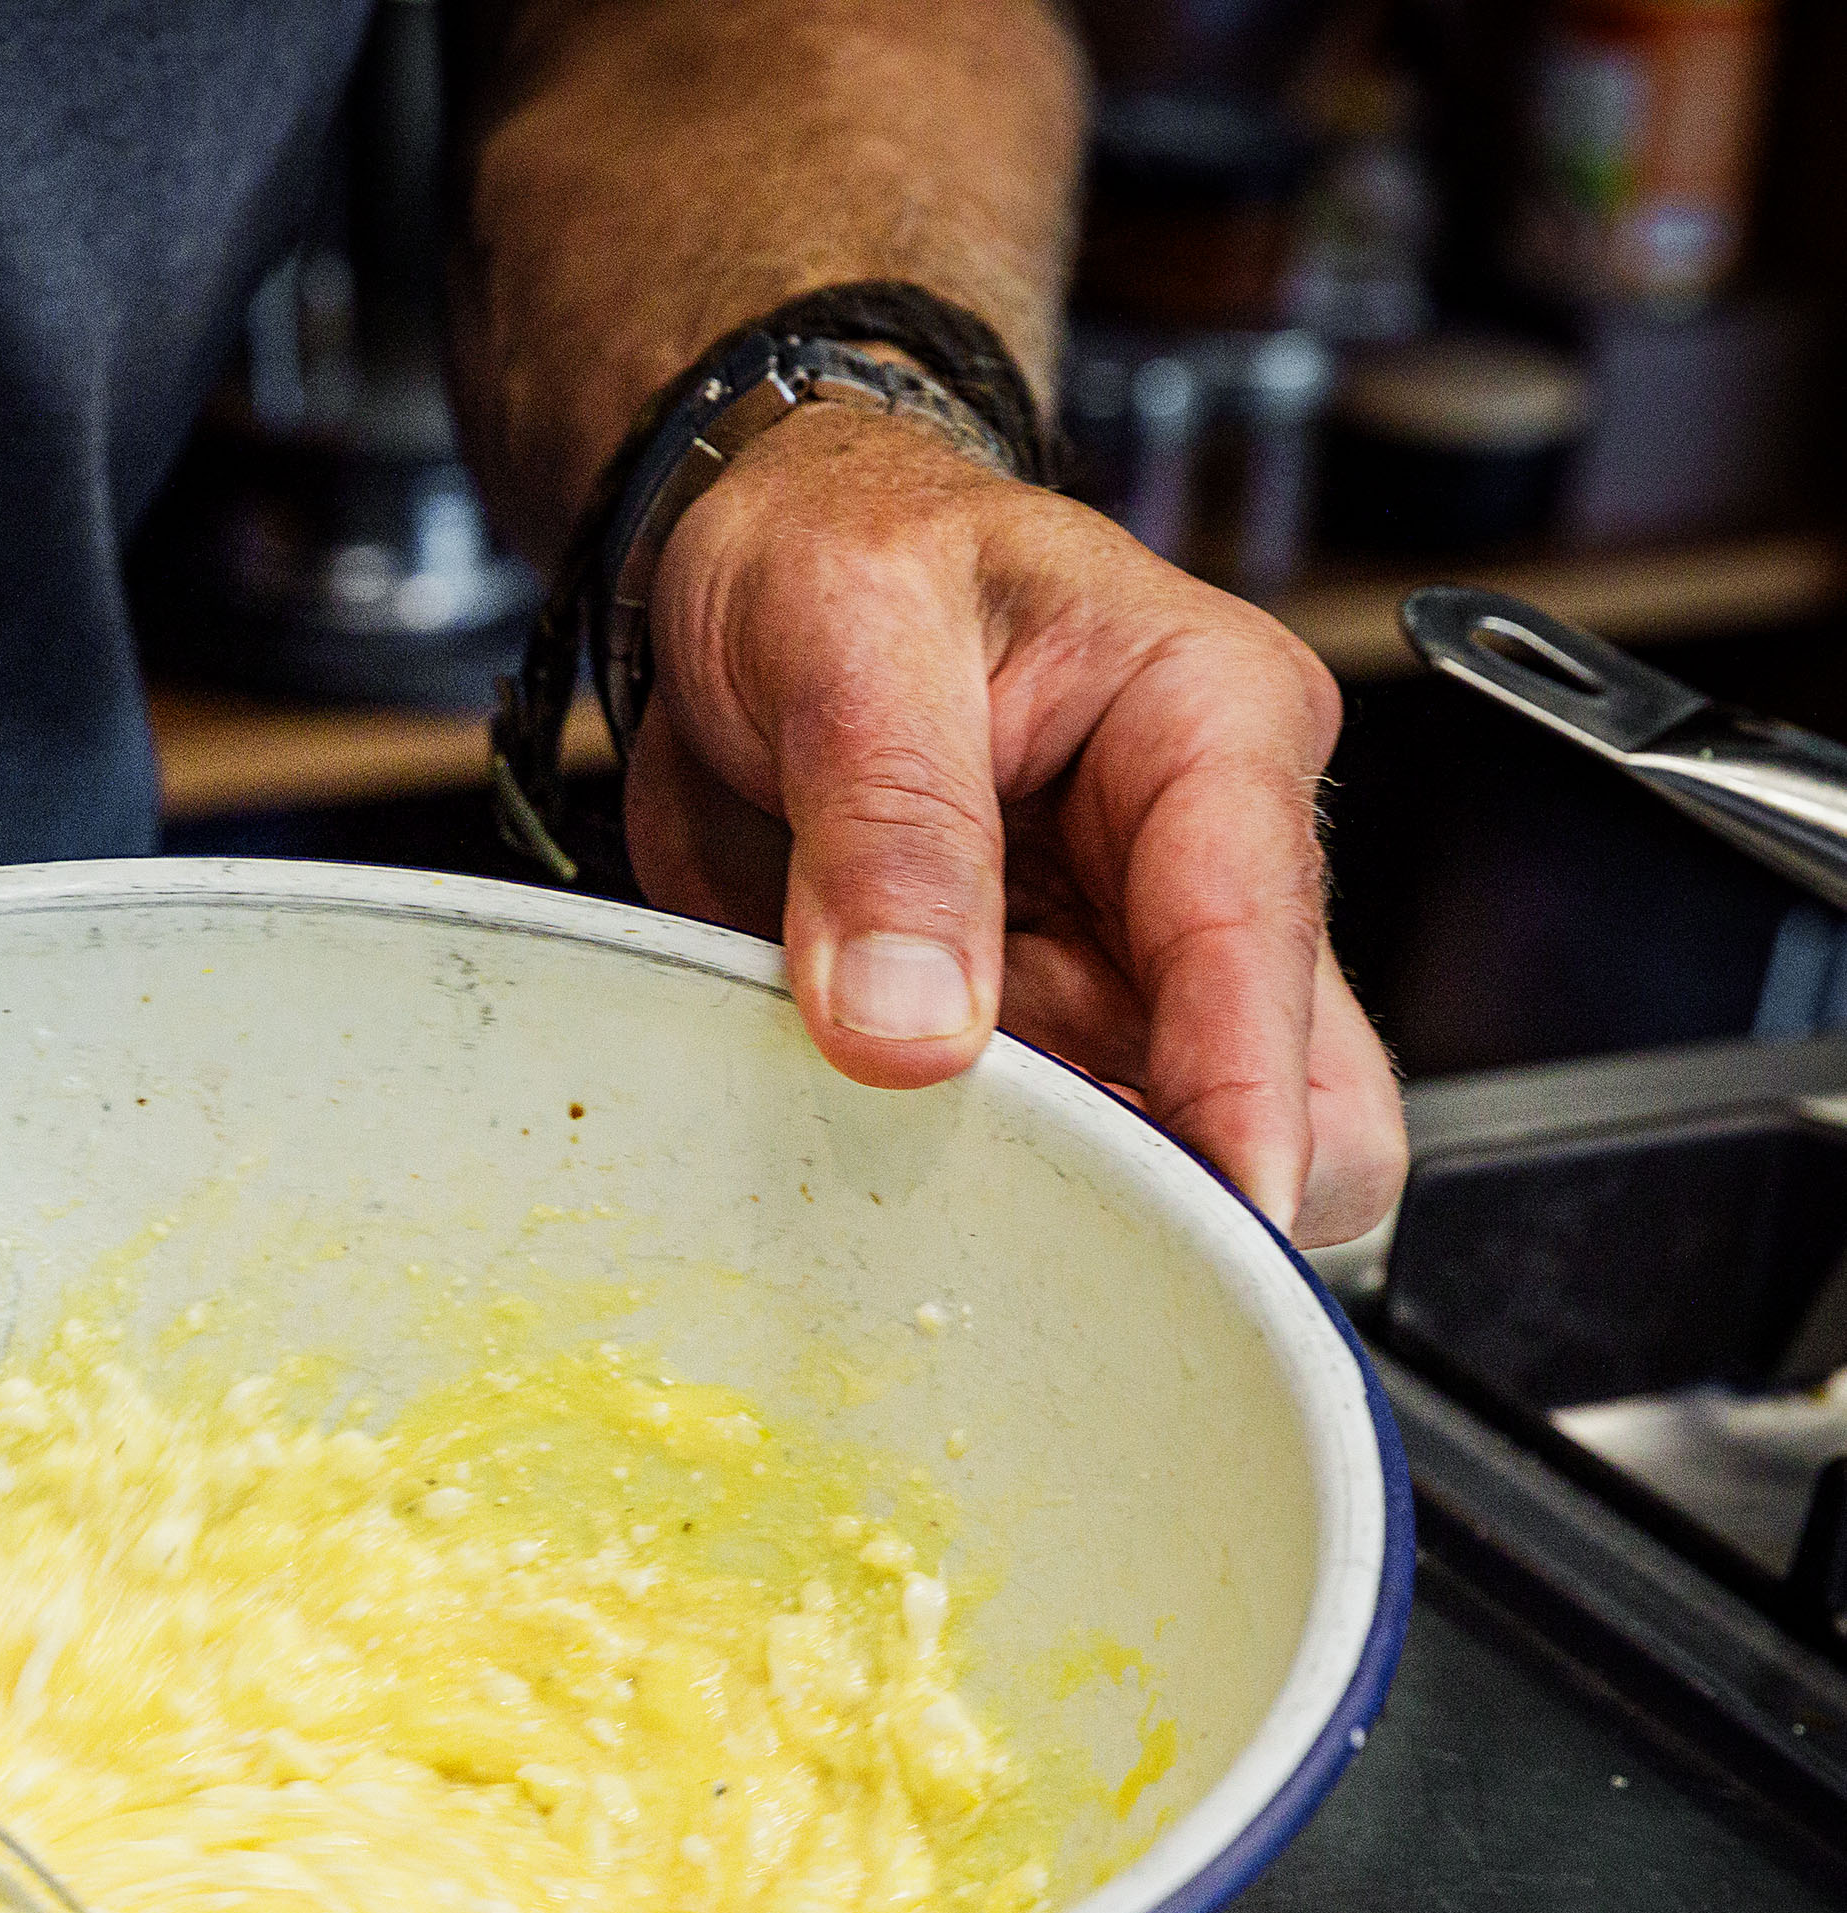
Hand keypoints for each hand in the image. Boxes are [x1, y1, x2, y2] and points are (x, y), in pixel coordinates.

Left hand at [623, 402, 1403, 1246]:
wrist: (756, 558)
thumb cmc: (838, 546)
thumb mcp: (846, 635)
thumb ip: (886, 828)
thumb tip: (912, 1025)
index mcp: (1211, 724)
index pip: (1257, 934)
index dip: (1247, 1094)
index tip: (1227, 1221)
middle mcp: (1204, 857)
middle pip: (1290, 1089)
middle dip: (1192, 1183)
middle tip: (1041, 1232)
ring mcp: (1123, 960)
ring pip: (1173, 1147)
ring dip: (1069, 1197)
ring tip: (933, 1191)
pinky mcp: (1035, 1024)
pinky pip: (1044, 1150)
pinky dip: (983, 1186)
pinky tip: (893, 1169)